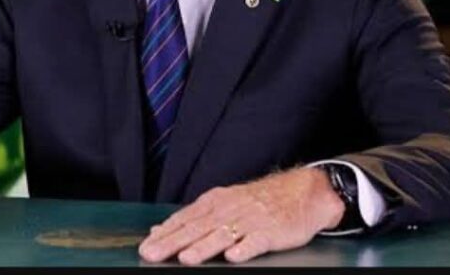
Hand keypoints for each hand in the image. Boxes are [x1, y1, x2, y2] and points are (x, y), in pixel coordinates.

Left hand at [138, 166, 344, 264]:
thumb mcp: (223, 203)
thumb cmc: (259, 201)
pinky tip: (234, 256)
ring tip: (187, 258)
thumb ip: (194, 218)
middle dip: (174, 242)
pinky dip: (245, 248)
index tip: (146, 246)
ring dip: (204, 247)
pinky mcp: (272, 231)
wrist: (303, 192)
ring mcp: (251, 220)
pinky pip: (257, 240)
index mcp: (216, 202)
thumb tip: (160, 230)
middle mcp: (230, 209)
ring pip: (223, 235)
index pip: (186, 218)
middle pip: (198, 228)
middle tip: (154, 254)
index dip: (165, 233)